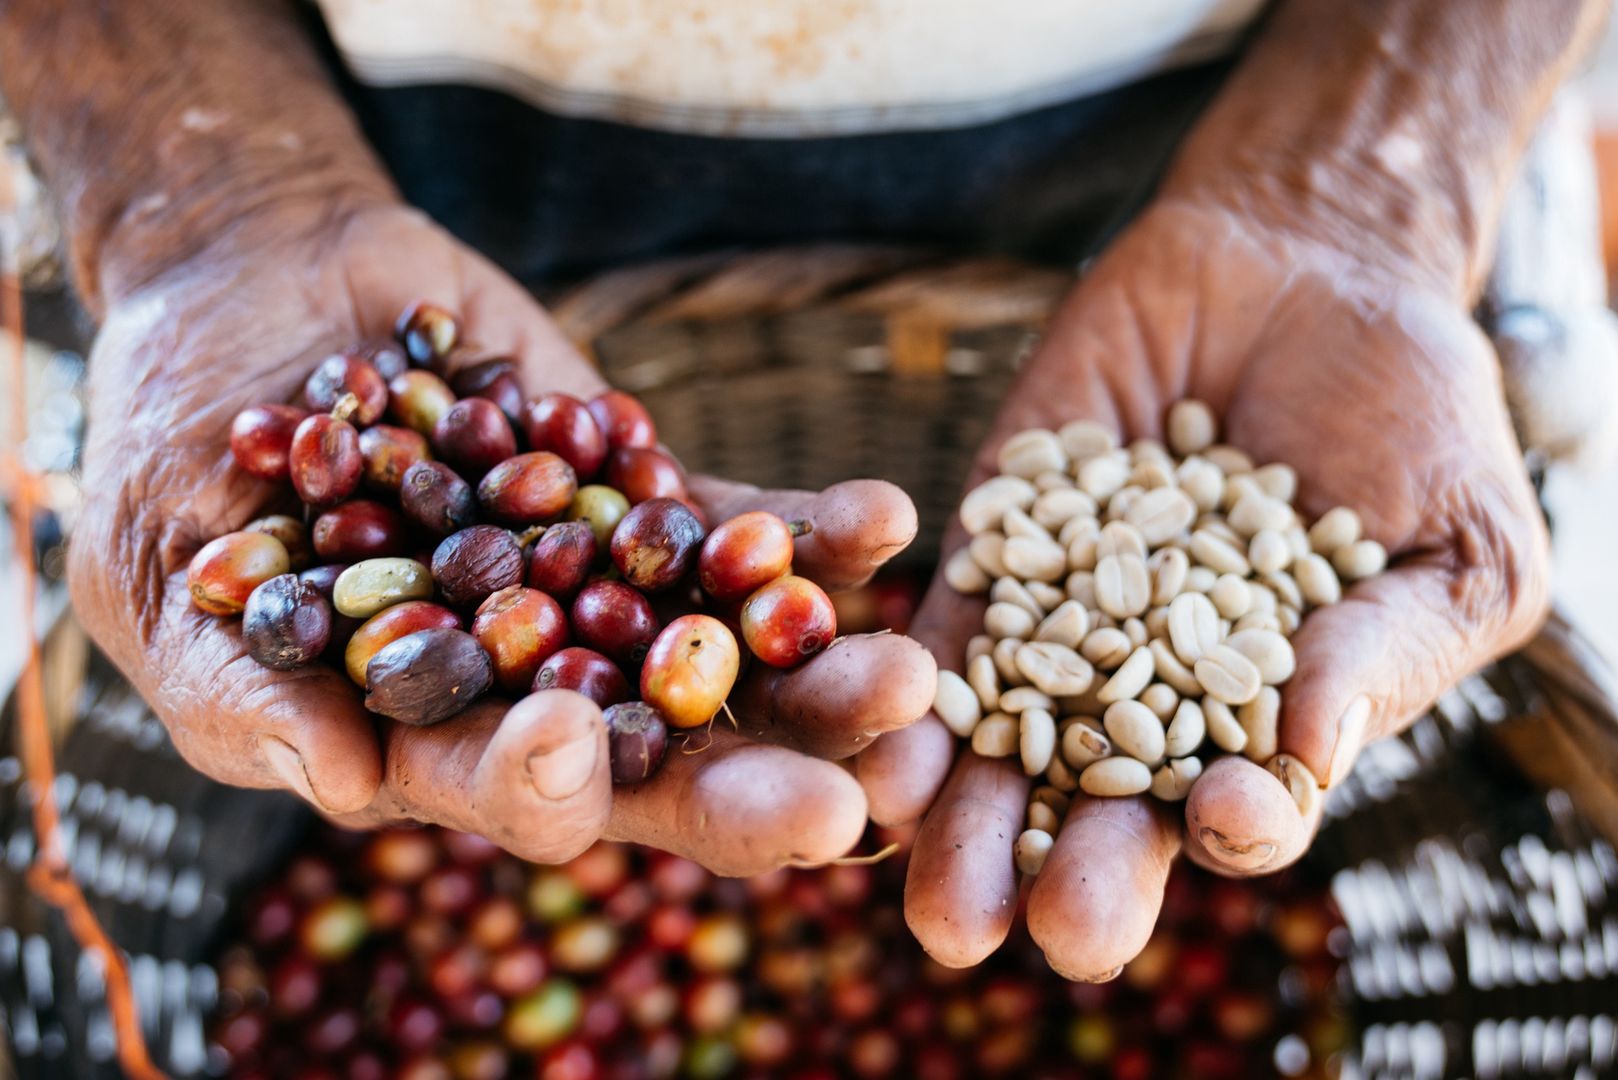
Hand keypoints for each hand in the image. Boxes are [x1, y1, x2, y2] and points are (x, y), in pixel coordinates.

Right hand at [70, 197, 935, 873]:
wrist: (262, 293)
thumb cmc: (180, 453)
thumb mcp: (165, 575)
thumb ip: (241, 691)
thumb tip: (338, 780)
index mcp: (431, 737)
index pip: (503, 792)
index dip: (542, 786)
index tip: (571, 744)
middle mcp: (544, 688)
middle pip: (664, 760)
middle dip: (754, 782)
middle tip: (854, 799)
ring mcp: (613, 597)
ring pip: (734, 657)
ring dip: (824, 670)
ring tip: (911, 668)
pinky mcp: (654, 504)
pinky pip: (748, 530)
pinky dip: (814, 533)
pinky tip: (886, 522)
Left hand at [856, 195, 1549, 977]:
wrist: (1301, 270)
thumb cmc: (1408, 417)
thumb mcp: (1453, 537)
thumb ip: (1390, 650)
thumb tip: (1305, 750)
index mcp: (1266, 729)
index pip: (1240, 809)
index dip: (1235, 824)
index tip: (1228, 815)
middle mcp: (1150, 704)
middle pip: (1092, 816)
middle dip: (1055, 875)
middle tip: (1012, 933)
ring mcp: (1059, 628)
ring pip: (997, 746)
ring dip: (953, 814)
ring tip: (921, 867)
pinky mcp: (990, 550)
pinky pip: (946, 627)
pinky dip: (909, 682)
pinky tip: (879, 732)